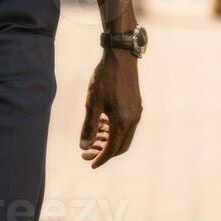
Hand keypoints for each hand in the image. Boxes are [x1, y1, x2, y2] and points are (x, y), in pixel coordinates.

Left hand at [80, 49, 141, 168]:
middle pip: (120, 145)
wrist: (121, 57)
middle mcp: (133, 119)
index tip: (90, 163)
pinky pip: (126, 125)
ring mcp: (136, 112)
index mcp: (123, 121)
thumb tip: (84, 146)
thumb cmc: (105, 79)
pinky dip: (114, 129)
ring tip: (92, 139)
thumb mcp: (93, 104)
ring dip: (108, 140)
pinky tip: (102, 124)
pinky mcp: (136, 105)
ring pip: (123, 135)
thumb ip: (89, 127)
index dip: (101, 158)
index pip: (112, 148)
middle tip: (87, 153)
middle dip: (104, 151)